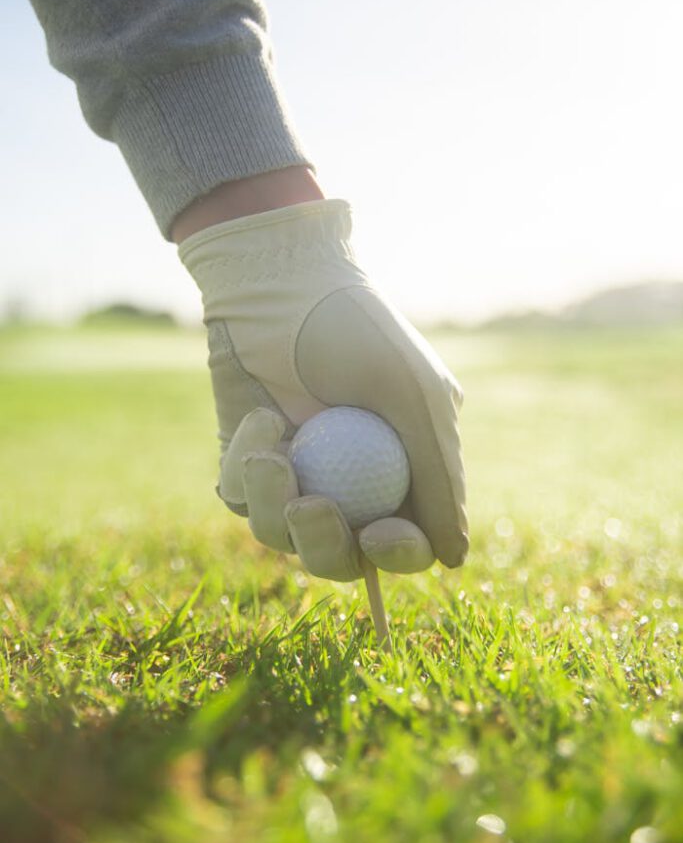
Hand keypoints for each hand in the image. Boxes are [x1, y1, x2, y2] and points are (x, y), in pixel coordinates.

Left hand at [180, 199, 467, 580]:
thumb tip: (454, 559)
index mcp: (402, 472)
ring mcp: (297, 475)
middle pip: (340, 557)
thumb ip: (439, 476)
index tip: (378, 534)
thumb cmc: (359, 333)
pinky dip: (247, 467)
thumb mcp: (415, 397)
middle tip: (310, 507)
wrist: (282, 283)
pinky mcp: (248, 462)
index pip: (406, 541)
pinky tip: (261, 419)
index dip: (397, 553)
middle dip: (324, 544)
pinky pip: (241, 498)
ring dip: (274, 503)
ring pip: (281, 536)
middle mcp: (349, 483)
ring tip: (271, 452)